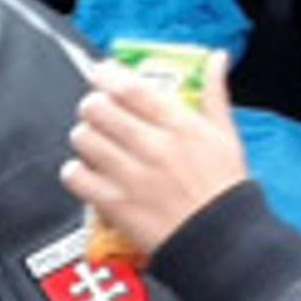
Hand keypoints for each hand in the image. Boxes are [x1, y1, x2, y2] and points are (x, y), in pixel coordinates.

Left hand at [62, 53, 249, 259]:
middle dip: (92, 105)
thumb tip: (216, 59)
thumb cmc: (224, 189)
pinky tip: (87, 172)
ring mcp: (132, 176)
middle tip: (96, 111)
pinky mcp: (116, 204)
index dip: (107, 75)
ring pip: (84, 138)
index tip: (100, 73)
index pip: (131, 88)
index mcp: (180, 126)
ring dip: (84, 136)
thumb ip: (214, 93)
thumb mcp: (226, 135)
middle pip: (99, 109)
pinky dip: (74, 171)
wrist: (221, 241)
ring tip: (93, 142)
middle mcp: (153, 147)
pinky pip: (76, 177)